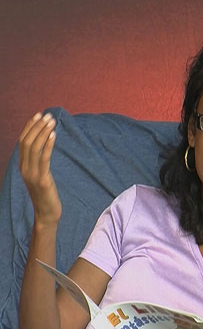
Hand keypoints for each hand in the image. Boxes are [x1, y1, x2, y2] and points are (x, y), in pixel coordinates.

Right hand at [18, 112, 61, 227]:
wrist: (47, 214)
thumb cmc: (46, 194)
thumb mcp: (40, 175)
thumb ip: (38, 162)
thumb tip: (44, 145)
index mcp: (22, 166)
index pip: (22, 141)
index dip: (29, 127)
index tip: (38, 115)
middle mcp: (24, 168)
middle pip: (27, 142)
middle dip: (37, 126)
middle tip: (48, 115)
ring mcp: (32, 174)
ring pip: (34, 148)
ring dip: (43, 132)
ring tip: (52, 121)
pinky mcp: (43, 179)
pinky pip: (44, 158)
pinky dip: (48, 144)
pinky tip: (54, 135)